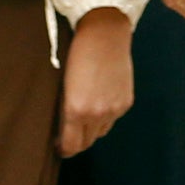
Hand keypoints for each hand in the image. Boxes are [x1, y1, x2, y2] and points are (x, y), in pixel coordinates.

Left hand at [58, 8, 135, 155]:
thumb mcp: (63, 85)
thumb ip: (64, 110)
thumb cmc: (77, 54)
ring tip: (84, 116)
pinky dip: (106, 115)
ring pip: (101, 132)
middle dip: (77, 142)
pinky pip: (113, 118)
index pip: (71, 145)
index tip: (59, 147)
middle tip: (68, 136)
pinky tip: (100, 101)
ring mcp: (114, 109)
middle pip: (87, 142)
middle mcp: (96, 114)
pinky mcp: (126, 102)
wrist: (104, 34)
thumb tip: (63, 129)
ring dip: (92, 129)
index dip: (64, 149)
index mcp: (75, 110)